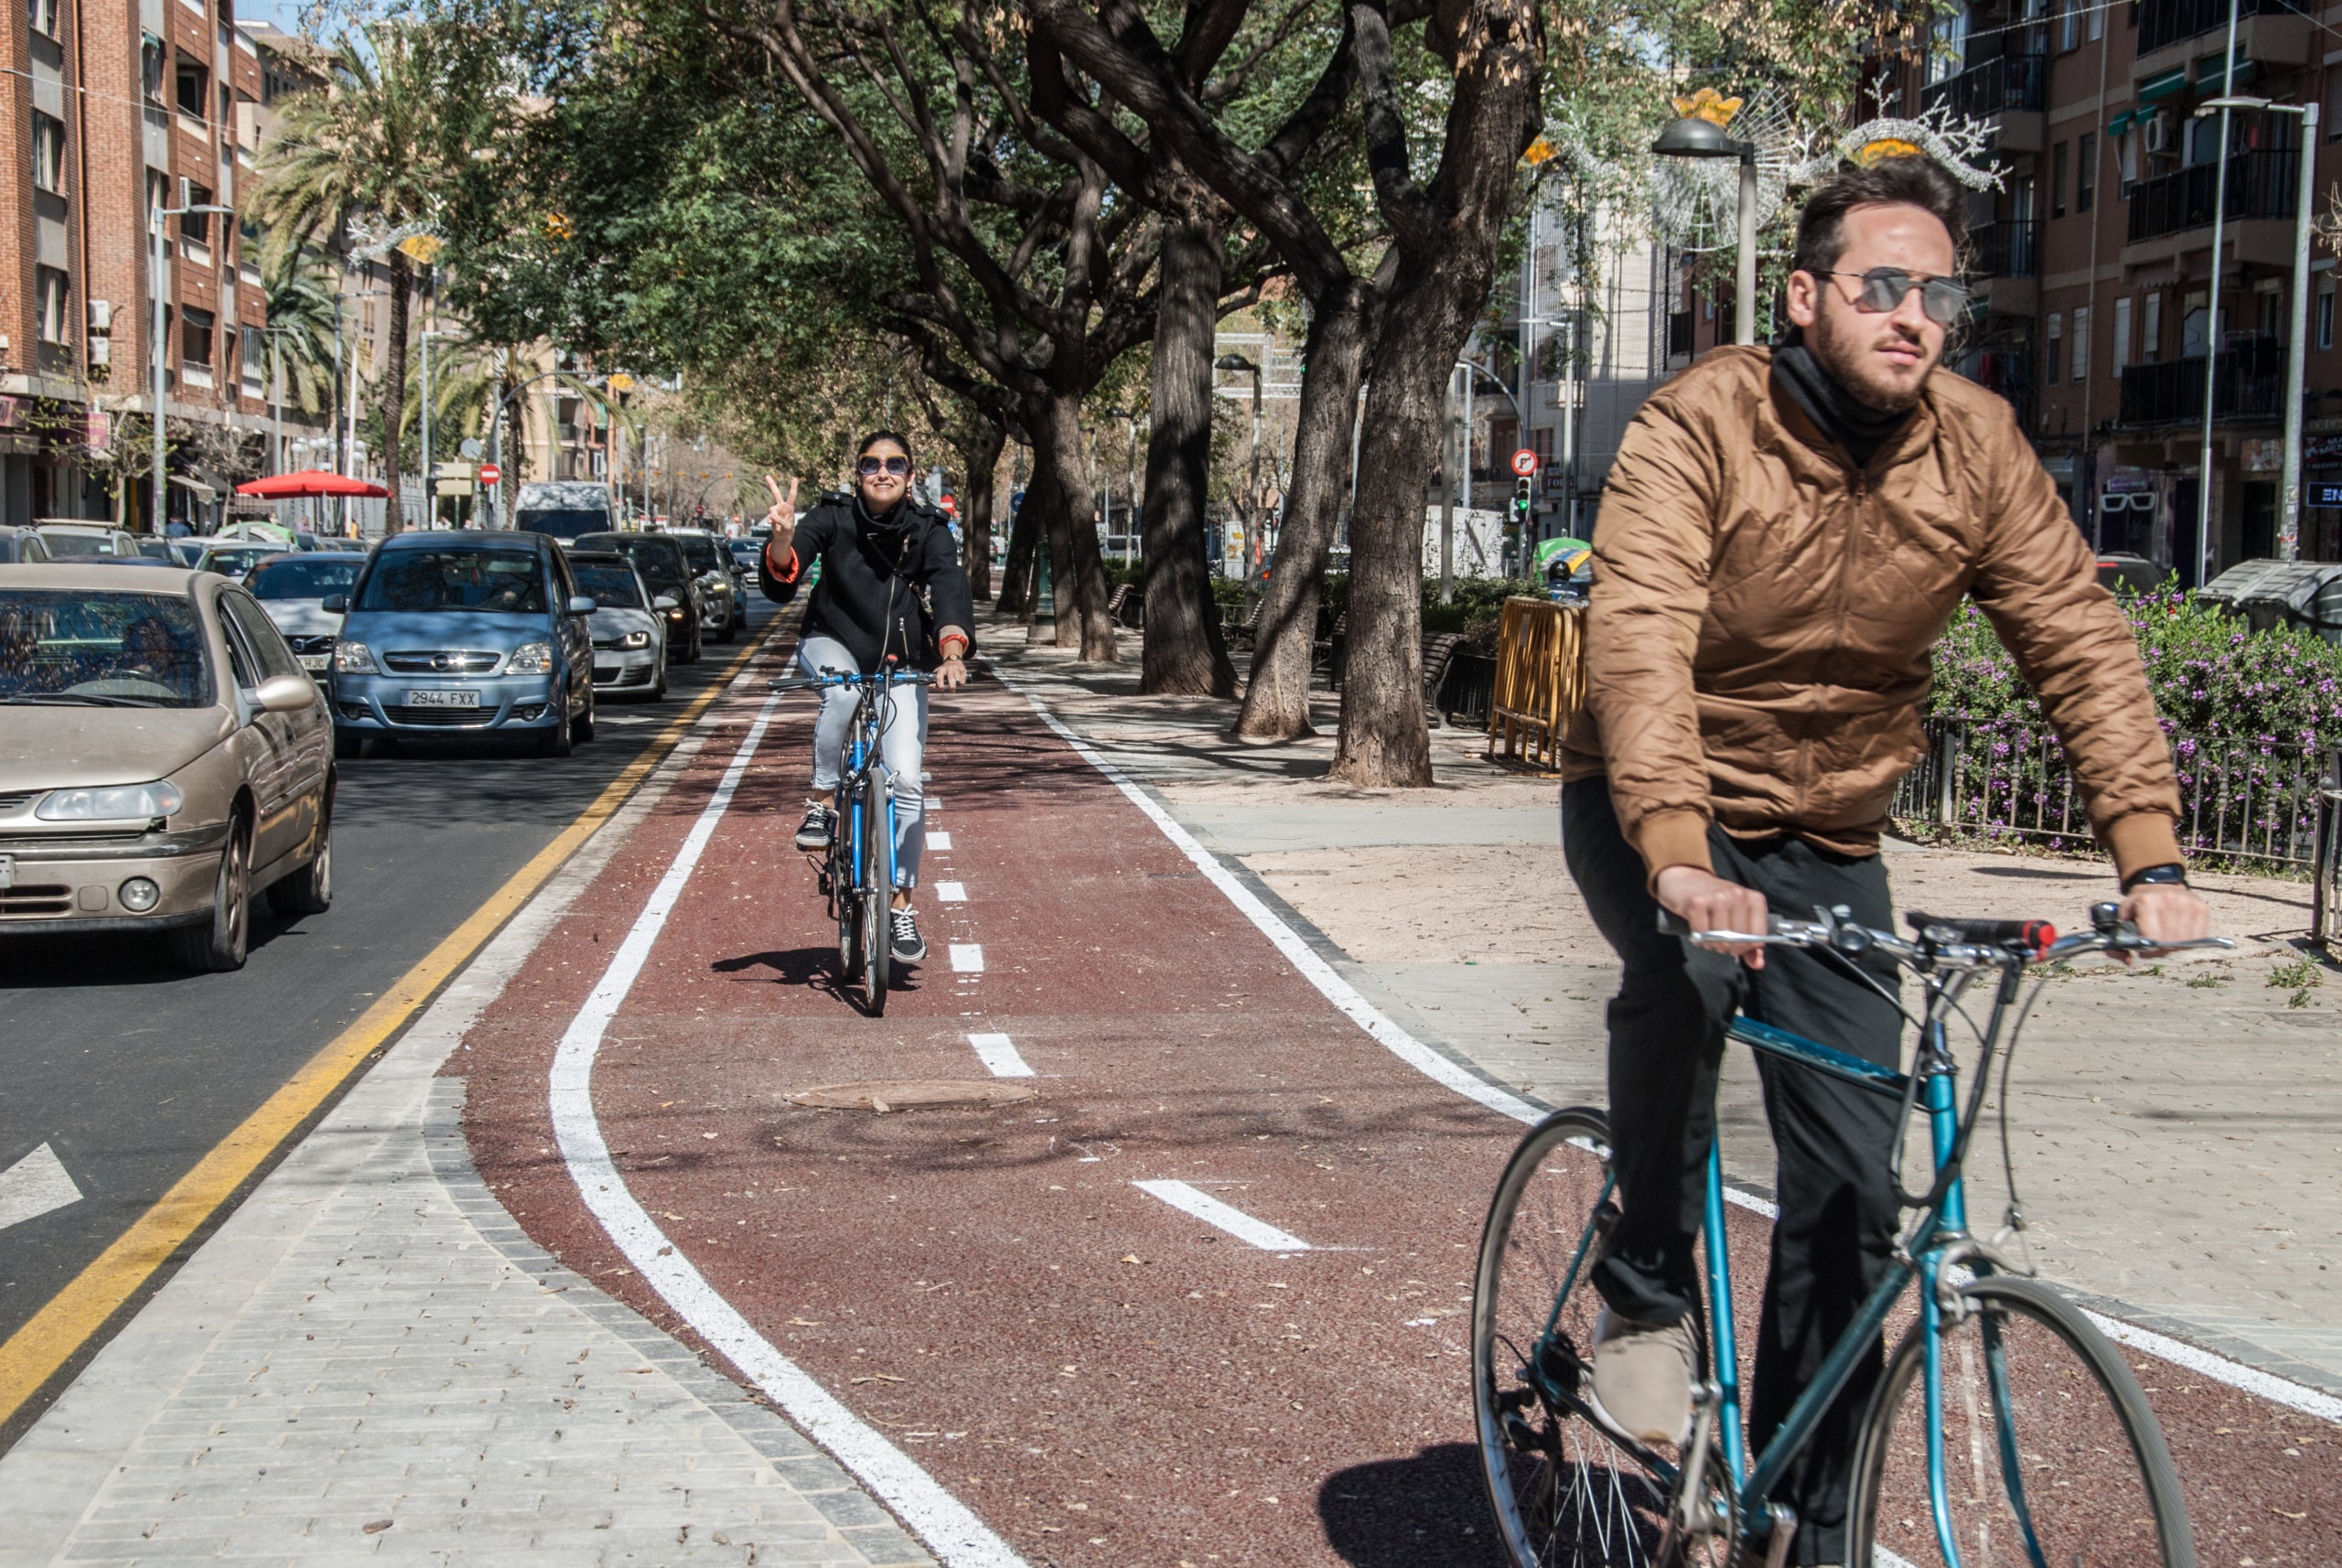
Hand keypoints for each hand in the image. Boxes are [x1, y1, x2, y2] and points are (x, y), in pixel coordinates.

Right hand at [762, 474, 798, 547]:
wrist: (783, 535)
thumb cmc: (788, 530)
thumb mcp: (787, 526)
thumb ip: (779, 520)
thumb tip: (771, 516)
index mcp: (789, 507)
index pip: (792, 496)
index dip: (793, 487)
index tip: (794, 478)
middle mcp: (782, 506)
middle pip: (776, 493)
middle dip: (771, 484)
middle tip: (766, 476)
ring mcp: (776, 510)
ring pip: (771, 509)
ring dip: (773, 516)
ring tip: (777, 522)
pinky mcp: (771, 515)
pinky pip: (768, 516)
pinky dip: (769, 520)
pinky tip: (771, 523)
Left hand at [934, 655, 967, 689]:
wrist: (953, 659)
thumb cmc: (944, 668)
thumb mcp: (938, 672)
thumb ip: (934, 680)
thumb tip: (930, 686)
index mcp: (941, 669)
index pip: (939, 677)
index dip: (940, 684)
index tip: (942, 689)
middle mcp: (949, 668)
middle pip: (951, 678)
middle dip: (952, 686)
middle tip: (952, 691)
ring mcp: (956, 668)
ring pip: (958, 679)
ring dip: (957, 684)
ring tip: (956, 686)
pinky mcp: (962, 670)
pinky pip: (963, 679)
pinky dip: (962, 683)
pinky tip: (959, 683)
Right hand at [1654, 864, 1769, 969]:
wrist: (1685, 880)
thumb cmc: (1714, 902)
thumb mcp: (1737, 918)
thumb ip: (1750, 944)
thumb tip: (1758, 964)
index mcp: (1753, 899)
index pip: (1758, 936)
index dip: (1747, 947)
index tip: (1738, 945)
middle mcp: (1738, 895)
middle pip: (1739, 939)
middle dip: (1729, 947)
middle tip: (1720, 942)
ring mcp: (1717, 897)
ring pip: (1721, 938)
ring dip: (1713, 944)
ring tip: (1709, 936)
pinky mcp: (1697, 902)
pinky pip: (1702, 933)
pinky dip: (1699, 938)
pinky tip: (1698, 932)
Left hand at [2122, 881, 2210, 953]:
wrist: (2158, 884)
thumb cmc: (2140, 904)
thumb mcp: (2124, 915)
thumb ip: (2119, 939)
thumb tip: (2129, 960)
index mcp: (2147, 902)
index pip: (2152, 937)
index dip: (2149, 949)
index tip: (2145, 950)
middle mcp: (2169, 900)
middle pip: (2169, 941)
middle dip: (2161, 950)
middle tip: (2156, 948)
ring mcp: (2187, 903)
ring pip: (2184, 941)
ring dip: (2175, 947)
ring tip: (2167, 942)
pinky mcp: (2201, 907)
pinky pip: (2199, 936)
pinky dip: (2189, 942)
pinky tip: (2180, 938)